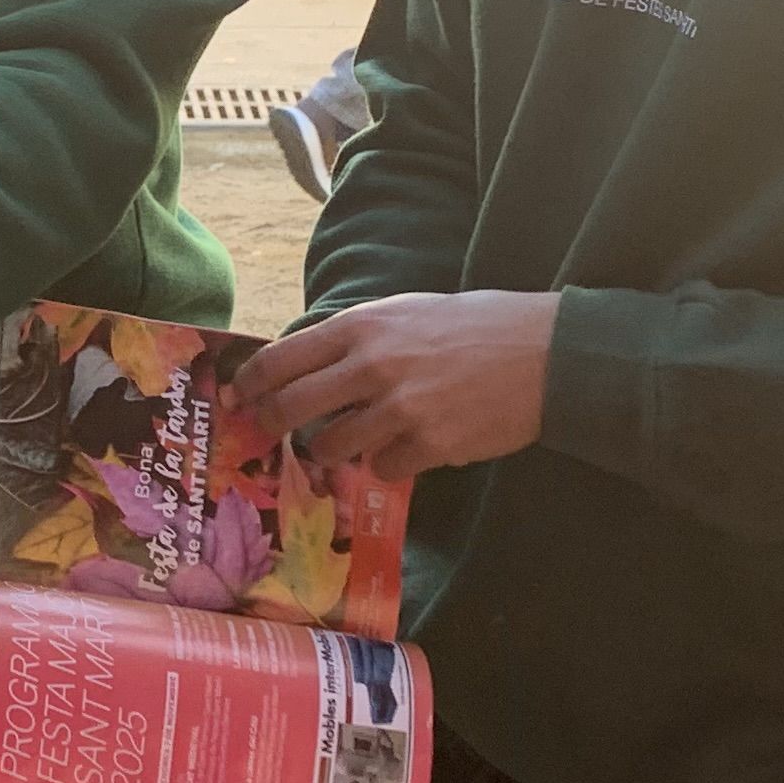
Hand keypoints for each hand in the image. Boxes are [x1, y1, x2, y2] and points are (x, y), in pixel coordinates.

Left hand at [229, 290, 557, 481]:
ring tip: (351, 441)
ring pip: (332, 446)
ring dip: (333, 450)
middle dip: (272, 425)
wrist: (547, 353)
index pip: (282, 358)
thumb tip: (308, 368)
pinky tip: (409, 449)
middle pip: (292, 407)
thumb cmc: (477, 327)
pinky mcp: (429, 446)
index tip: (236, 398)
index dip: (250, 384)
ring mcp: (400, 409)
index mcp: (364, 326)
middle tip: (269, 433)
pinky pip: (381, 469)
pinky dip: (387, 464)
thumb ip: (358, 338)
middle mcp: (373, 366)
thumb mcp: (408, 313)